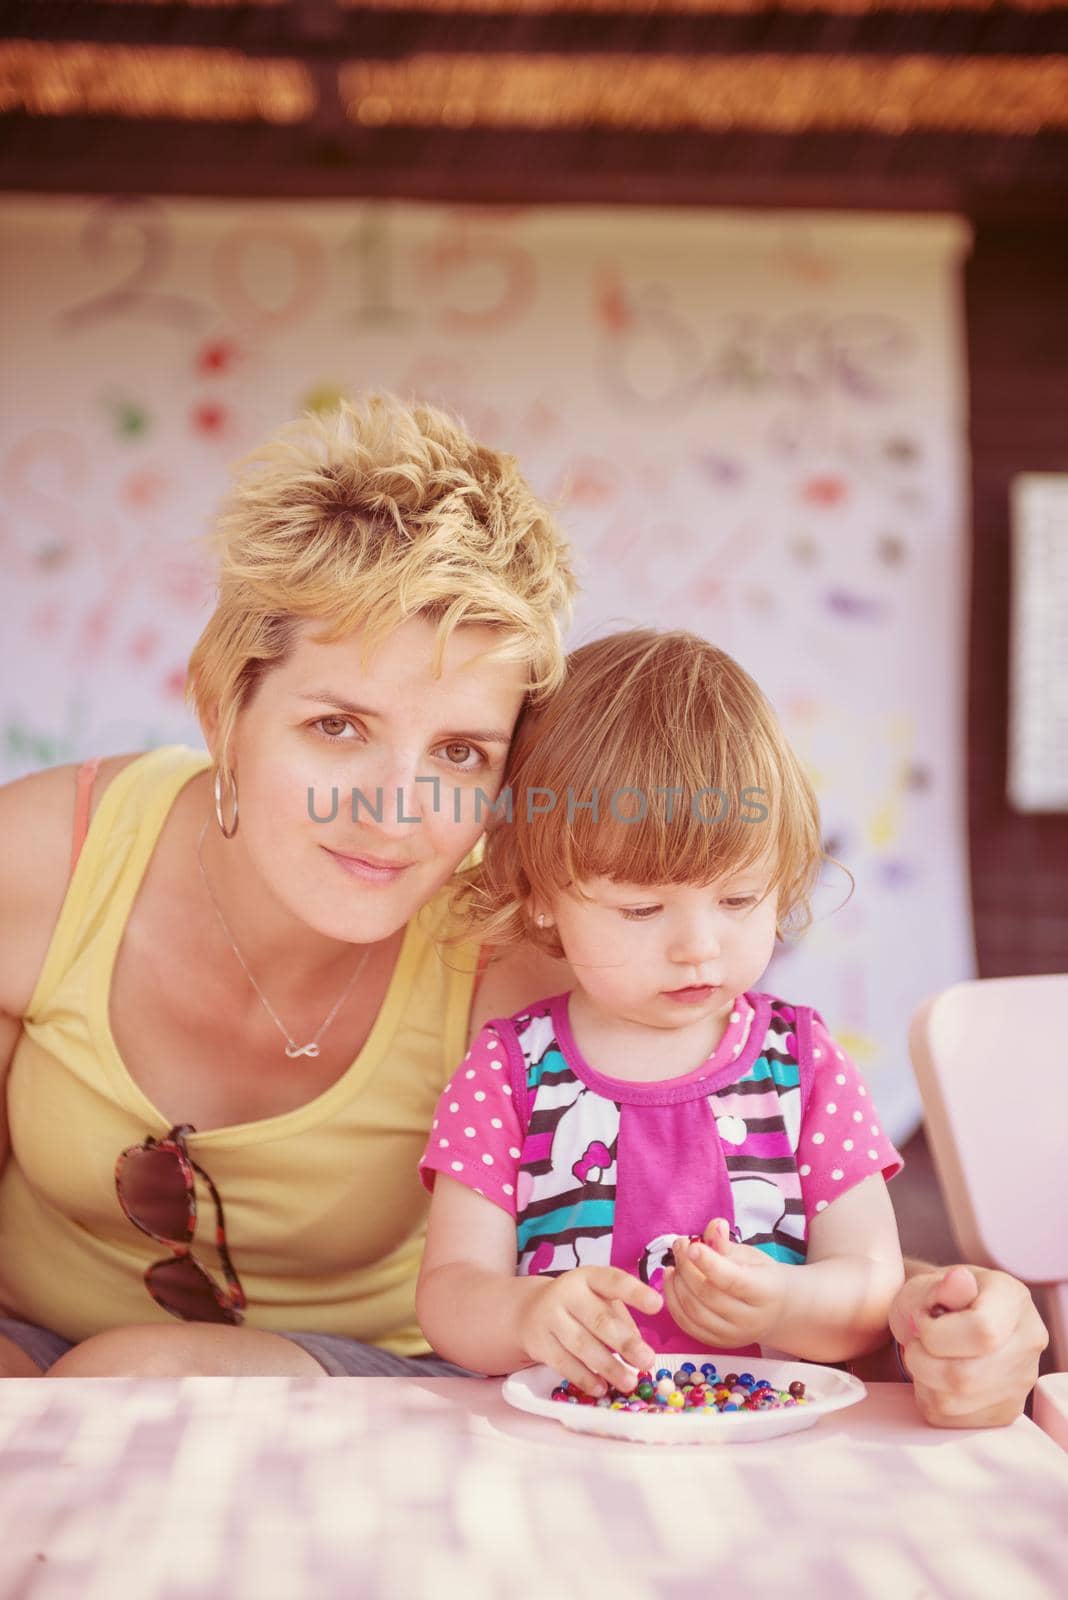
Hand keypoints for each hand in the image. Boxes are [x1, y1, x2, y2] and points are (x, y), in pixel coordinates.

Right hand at [517, 1266, 661, 1397]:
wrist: (528, 1310)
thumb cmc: (578, 1305)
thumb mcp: (599, 1299)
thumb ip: (621, 1319)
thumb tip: (641, 1348)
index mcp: (588, 1277)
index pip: (613, 1281)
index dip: (635, 1293)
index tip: (657, 1305)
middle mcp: (567, 1293)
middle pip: (599, 1319)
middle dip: (625, 1342)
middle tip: (648, 1361)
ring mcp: (550, 1318)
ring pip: (582, 1345)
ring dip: (608, 1366)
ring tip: (629, 1382)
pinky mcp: (540, 1343)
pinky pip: (564, 1363)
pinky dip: (585, 1378)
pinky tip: (601, 1387)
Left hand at [663, 1218, 791, 1349]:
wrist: (776, 1310)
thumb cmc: (761, 1276)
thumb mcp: (751, 1255)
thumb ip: (727, 1244)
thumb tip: (714, 1226)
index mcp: (765, 1293)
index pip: (732, 1280)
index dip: (709, 1263)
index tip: (691, 1246)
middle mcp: (750, 1320)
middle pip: (709, 1295)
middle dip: (687, 1267)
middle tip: (679, 1245)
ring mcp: (733, 1335)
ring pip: (695, 1311)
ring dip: (677, 1284)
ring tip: (675, 1262)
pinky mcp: (717, 1343)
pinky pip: (687, 1325)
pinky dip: (673, 1301)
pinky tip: (672, 1280)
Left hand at [890, 1264, 1048, 1428]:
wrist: (942, 1324)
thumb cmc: (933, 1301)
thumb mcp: (926, 1285)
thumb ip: (939, 1287)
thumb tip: (959, 1281)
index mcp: (1013, 1298)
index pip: (982, 1331)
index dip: (936, 1332)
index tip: (922, 1321)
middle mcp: (1028, 1341)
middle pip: (965, 1376)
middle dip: (921, 1360)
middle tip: (916, 1342)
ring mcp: (1021, 1381)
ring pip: (953, 1401)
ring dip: (923, 1380)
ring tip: (926, 1357)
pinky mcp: (1005, 1412)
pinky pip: (950, 1418)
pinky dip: (929, 1398)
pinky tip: (936, 1376)